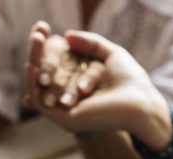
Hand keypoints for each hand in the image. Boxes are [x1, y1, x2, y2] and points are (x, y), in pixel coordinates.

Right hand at [25, 30, 172, 149]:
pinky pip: (38, 100)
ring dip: (34, 60)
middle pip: (43, 72)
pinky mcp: (61, 118)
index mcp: (77, 84)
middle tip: (38, 31)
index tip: (42, 26)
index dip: (47, 46)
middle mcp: (67, 97)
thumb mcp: (111, 54)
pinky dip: (33, 82)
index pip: (55, 63)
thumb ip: (90, 44)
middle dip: (38, 50)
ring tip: (36, 39)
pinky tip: (32, 64)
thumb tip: (66, 36)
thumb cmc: (131, 81)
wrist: (140, 102)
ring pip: (38, 84)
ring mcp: (62, 109)